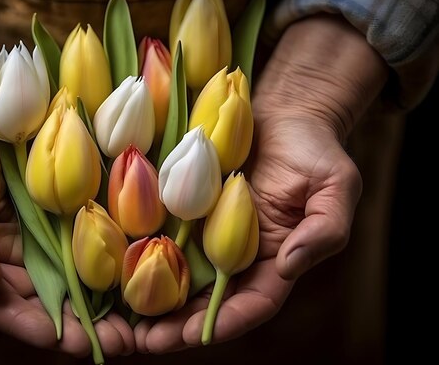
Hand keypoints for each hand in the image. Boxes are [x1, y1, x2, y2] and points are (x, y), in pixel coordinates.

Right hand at [0, 20, 134, 357]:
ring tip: (139, 327)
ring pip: (76, 283)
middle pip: (50, 305)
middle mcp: (14, 261)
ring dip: (106, 308)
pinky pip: (90, 245)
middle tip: (121, 344)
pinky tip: (139, 278)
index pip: (6, 307)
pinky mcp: (66, 217)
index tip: (67, 340)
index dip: (36, 327)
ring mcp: (43, 240)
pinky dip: (112, 266)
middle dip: (84, 329)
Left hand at [134, 14, 387, 352]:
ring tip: (122, 318)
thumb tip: (289, 265)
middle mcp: (238, 251)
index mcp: (275, 256)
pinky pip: (164, 232)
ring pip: (180, 274)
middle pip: (207, 299)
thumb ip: (324, 229)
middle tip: (144, 341)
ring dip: (153, 299)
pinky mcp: (187, 204)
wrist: (284, 110)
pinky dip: (142, 252)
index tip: (189, 337)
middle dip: (177, 325)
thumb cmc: (314, 147)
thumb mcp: (336, 186)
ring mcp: (210, 229)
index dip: (222, 323)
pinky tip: (114, 264)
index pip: (252, 303)